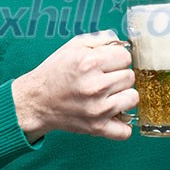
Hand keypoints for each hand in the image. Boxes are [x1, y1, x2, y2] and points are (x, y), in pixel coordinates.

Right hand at [12, 30, 138, 142]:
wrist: (37, 100)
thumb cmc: (55, 71)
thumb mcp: (73, 46)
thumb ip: (100, 39)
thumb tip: (121, 41)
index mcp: (90, 62)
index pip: (125, 57)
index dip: (117, 57)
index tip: (108, 62)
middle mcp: (95, 86)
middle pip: (130, 76)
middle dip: (119, 74)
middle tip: (105, 77)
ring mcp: (98, 109)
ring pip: (132, 98)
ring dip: (123, 95)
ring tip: (109, 93)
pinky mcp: (97, 128)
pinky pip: (125, 131)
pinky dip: (122, 123)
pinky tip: (113, 113)